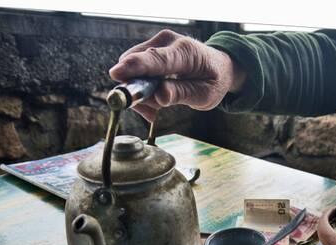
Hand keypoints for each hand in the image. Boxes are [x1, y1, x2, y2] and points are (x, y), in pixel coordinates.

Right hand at [109, 29, 245, 121]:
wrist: (218, 66)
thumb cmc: (213, 81)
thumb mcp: (204, 95)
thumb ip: (182, 94)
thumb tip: (159, 97)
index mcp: (186, 52)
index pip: (157, 59)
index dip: (135, 67)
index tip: (116, 74)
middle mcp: (169, 41)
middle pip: (137, 63)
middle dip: (137, 90)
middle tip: (154, 111)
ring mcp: (158, 42)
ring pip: (132, 68)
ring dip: (140, 92)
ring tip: (159, 104)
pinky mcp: (150, 47)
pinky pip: (134, 69)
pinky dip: (140, 87)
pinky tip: (156, 96)